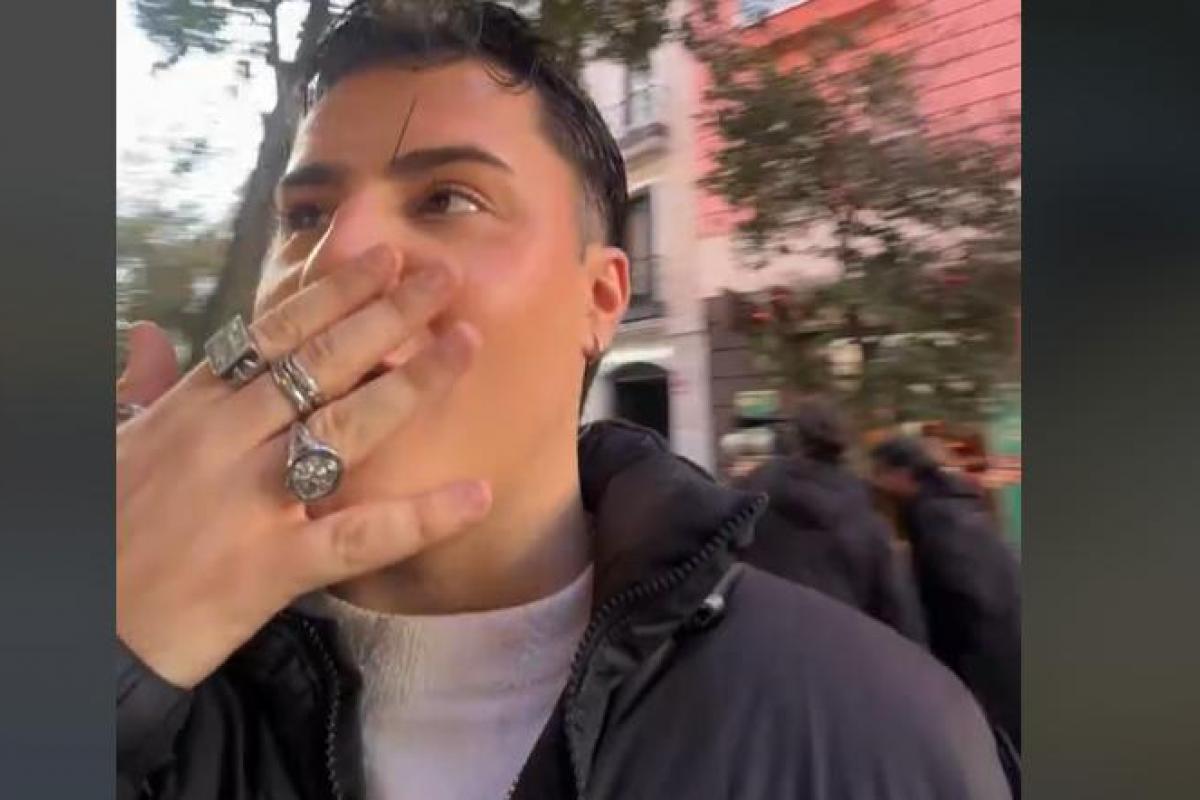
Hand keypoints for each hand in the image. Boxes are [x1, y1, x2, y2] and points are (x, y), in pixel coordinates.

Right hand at [116, 245, 489, 688]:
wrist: (79, 627)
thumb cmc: (101, 532)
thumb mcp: (111, 446)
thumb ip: (142, 390)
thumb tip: (149, 334)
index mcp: (191, 410)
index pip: (274, 334)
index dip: (334, 292)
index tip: (384, 258)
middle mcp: (224, 441)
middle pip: (320, 363)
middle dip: (386, 314)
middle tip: (444, 277)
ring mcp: (250, 502)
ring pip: (344, 427)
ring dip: (411, 382)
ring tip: (466, 343)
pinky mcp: (270, 568)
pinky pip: (358, 537)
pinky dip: (421, 518)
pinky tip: (477, 495)